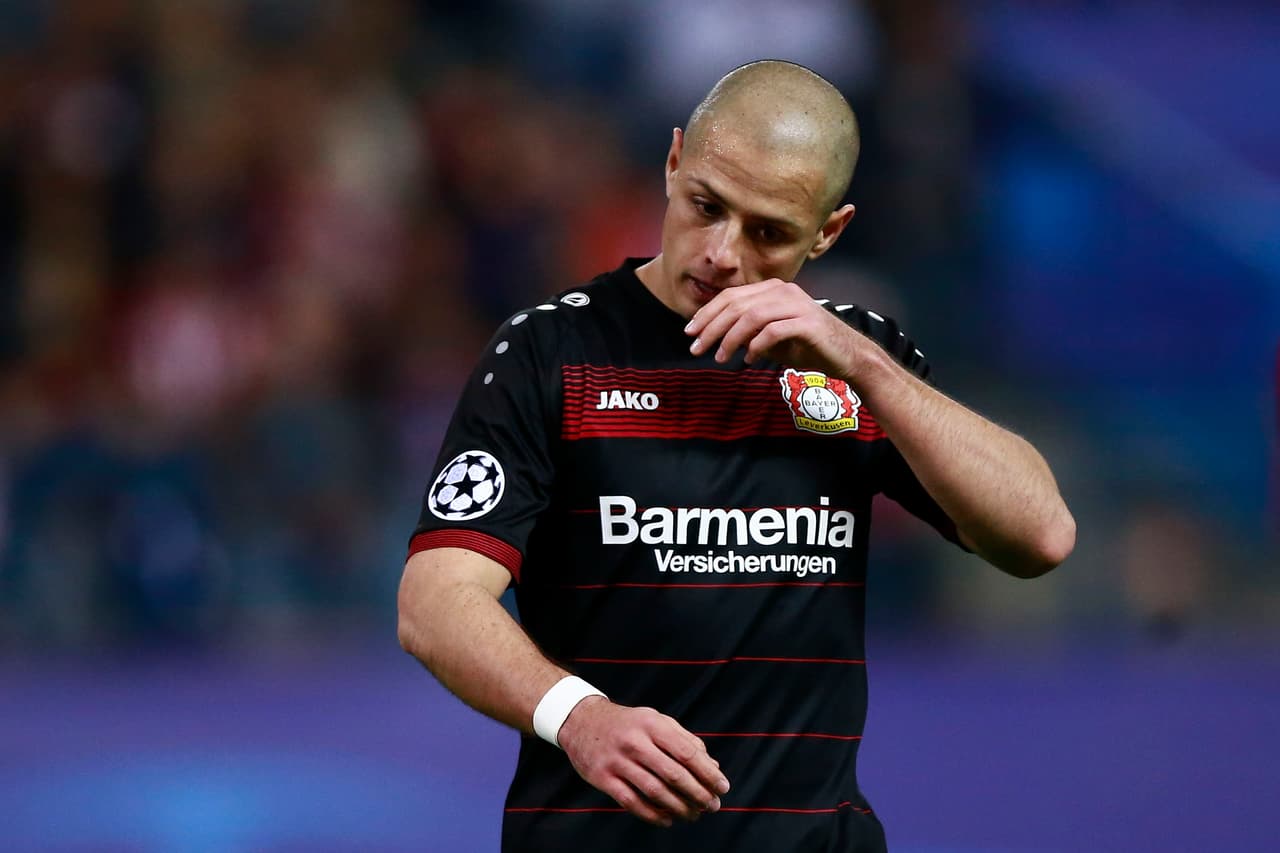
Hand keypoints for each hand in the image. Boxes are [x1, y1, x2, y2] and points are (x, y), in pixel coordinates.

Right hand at [557, 697, 730, 827]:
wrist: (581, 721)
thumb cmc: (629, 723)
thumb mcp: (657, 721)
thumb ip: (685, 740)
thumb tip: (713, 766)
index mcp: (652, 724)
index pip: (687, 752)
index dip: (707, 773)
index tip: (723, 787)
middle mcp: (635, 742)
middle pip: (673, 774)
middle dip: (698, 794)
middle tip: (713, 806)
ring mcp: (617, 761)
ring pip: (654, 791)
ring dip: (679, 807)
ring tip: (694, 815)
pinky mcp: (602, 778)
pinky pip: (632, 802)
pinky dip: (653, 815)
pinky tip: (667, 819)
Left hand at [685, 279, 860, 375]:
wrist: (847, 356)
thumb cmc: (808, 346)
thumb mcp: (771, 336)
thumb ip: (748, 331)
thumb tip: (714, 337)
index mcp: (773, 289)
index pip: (731, 296)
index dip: (707, 313)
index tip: (689, 332)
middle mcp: (784, 291)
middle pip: (736, 304)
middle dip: (711, 327)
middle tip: (695, 348)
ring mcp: (797, 304)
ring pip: (751, 316)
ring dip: (730, 338)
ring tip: (719, 357)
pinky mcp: (807, 322)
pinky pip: (772, 331)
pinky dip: (756, 346)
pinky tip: (749, 360)